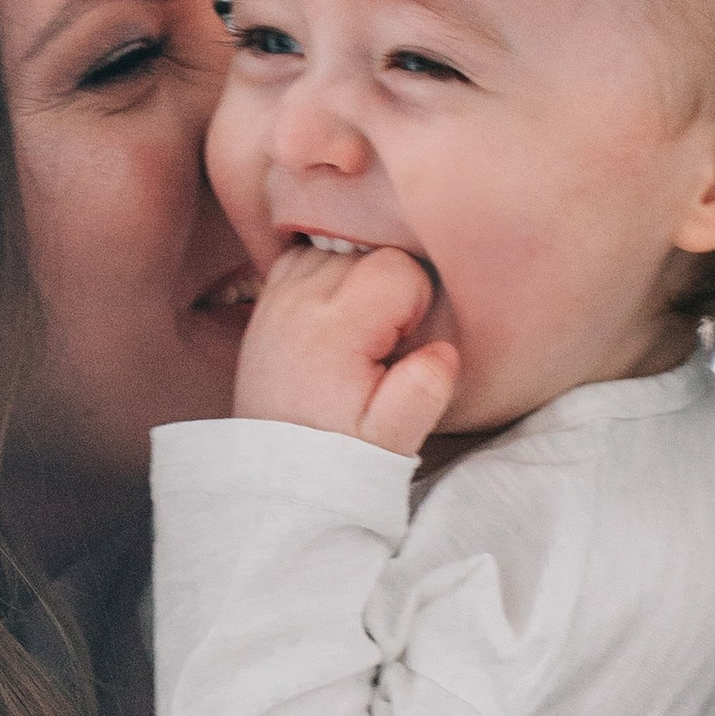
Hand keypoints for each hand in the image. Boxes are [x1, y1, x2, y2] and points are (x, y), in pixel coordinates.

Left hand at [235, 241, 460, 456]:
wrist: (278, 466)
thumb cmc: (338, 450)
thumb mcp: (390, 439)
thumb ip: (421, 395)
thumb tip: (444, 352)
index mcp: (335, 328)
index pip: (399, 268)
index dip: (417, 300)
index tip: (404, 342)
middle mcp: (301, 299)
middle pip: (372, 252)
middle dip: (390, 289)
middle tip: (380, 344)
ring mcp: (281, 293)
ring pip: (344, 249)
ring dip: (360, 281)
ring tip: (357, 333)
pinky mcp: (270, 296)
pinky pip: (311, 255)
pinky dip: (331, 275)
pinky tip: (336, 316)